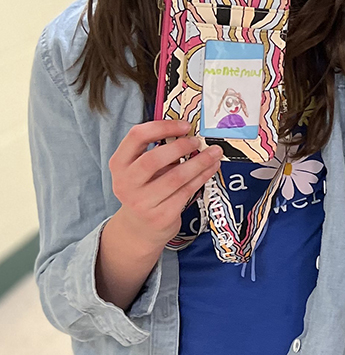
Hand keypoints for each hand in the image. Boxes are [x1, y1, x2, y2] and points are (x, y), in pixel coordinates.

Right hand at [108, 121, 221, 254]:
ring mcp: (142, 202)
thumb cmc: (146, 189)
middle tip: (197, 141)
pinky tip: (211, 168)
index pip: (136, 136)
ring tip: (214, 152)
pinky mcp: (160, 216)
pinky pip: (187, 191)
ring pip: (175, 177)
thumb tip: (189, 132)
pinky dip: (203, 176)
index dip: (162, 127)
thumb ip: (158, 150)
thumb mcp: (141, 169)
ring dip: (200, 162)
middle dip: (180, 146)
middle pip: (153, 159)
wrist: (140, 228)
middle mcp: (126, 183)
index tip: (184, 125)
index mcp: (119, 164)